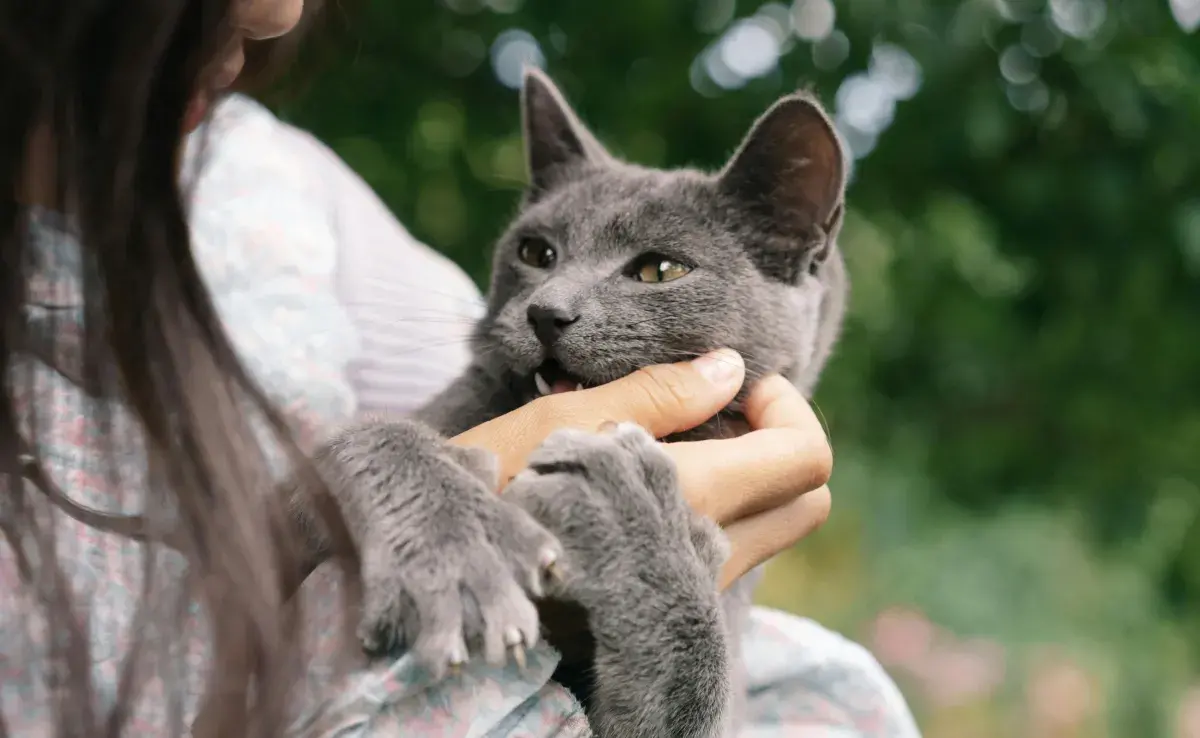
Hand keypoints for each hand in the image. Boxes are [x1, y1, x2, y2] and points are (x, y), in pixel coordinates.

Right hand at [449, 349, 832, 586]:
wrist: (441, 574)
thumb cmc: (490, 486)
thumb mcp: (565, 425)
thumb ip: (659, 394)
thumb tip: (731, 368)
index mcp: (692, 500)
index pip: (805, 456)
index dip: (785, 405)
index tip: (730, 385)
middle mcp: (706, 556)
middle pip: (807, 499)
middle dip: (780, 441)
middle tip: (718, 410)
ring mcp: (690, 588)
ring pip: (772, 527)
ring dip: (751, 474)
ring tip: (678, 440)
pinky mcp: (667, 602)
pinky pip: (731, 549)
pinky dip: (720, 505)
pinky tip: (654, 480)